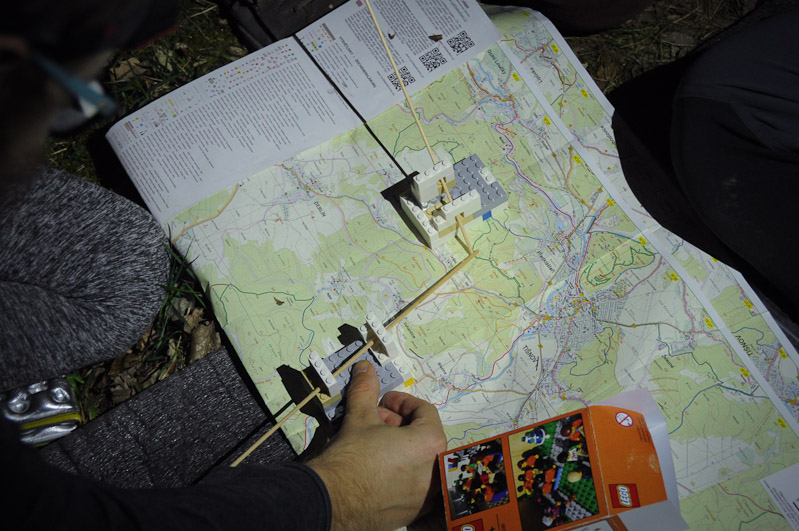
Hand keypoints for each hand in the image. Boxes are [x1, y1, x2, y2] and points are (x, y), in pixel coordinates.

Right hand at [308, 361, 446, 530]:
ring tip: (374, 443)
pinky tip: (376, 468)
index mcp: (430, 444)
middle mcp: (435, 472)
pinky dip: (400, 471)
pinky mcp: (413, 512)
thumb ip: (366, 389)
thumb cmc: (349, 457)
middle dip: (399, 424)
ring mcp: (425, 496)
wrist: (330, 501)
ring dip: (400, 446)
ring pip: (419, 460)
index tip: (384, 402)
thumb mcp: (359, 417)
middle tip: (376, 421)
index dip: (402, 401)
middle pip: (424, 436)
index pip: (425, 411)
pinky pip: (413, 483)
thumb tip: (365, 368)